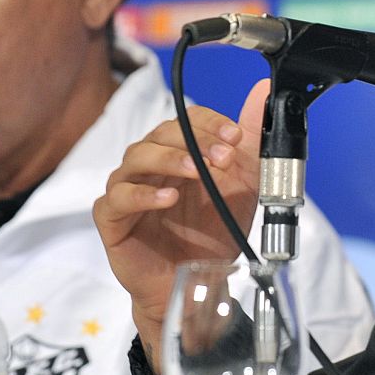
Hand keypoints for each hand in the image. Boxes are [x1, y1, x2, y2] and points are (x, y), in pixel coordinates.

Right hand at [93, 79, 267, 369]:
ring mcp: (126, 191)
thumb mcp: (242, 183)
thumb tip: (262, 90)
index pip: (185, 120)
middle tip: (223, 157)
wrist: (198, 284)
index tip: (236, 136)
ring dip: (168, 160)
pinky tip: (167, 198)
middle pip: (159, 135)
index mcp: (176, 153)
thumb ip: (250, 139)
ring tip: (196, 171)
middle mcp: (148, 166)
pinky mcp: (112, 221)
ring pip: (135, 159)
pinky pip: (117, 199)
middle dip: (194, 141)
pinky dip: (142, 195)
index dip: (209, 123)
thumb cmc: (212, 232)